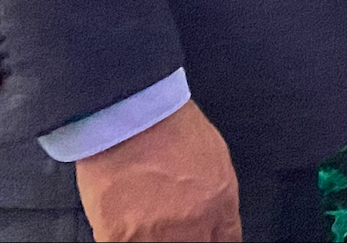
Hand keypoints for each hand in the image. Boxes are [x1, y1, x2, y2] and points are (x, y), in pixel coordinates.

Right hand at [73, 99, 239, 242]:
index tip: (204, 235)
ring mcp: (156, 236)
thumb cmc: (169, 127)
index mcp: (220, 203)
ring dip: (156, 239)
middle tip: (176, 228)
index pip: (226, 242)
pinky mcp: (119, 239)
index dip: (213, 241)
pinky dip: (128, 240)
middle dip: (188, 238)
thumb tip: (213, 215)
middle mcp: (193, 225)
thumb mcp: (215, 158)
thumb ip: (215, 195)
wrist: (130, 117)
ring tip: (149, 222)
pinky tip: (127, 227)